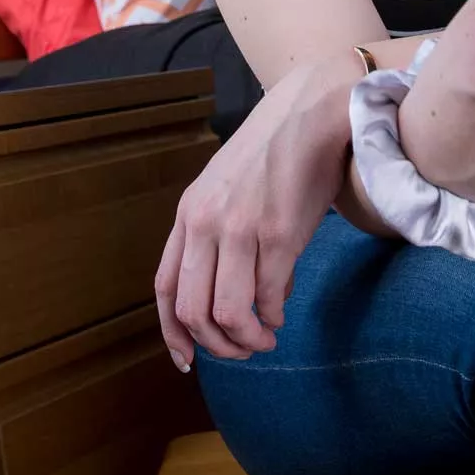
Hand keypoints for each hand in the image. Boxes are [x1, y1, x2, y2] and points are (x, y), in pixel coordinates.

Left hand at [154, 52, 357, 368]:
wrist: (309, 114)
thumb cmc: (272, 154)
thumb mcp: (226, 190)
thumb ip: (221, 240)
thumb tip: (245, 300)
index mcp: (188, 215)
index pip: (164, 288)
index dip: (172, 333)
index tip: (188, 361)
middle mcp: (205, 224)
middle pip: (191, 310)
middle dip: (216, 345)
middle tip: (242, 351)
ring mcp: (240, 229)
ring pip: (227, 313)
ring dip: (247, 340)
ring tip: (265, 339)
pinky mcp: (278, 233)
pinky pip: (268, 297)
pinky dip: (273, 317)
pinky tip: (281, 314)